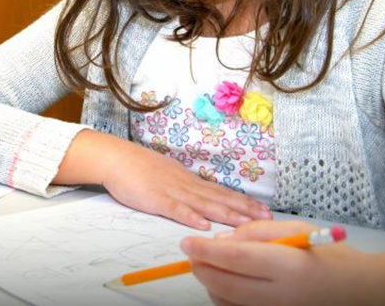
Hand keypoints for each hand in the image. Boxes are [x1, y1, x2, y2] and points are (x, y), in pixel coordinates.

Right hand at [55, 129, 270, 229]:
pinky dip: (191, 218)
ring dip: (227, 215)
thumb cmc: (139, 168)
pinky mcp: (156, 199)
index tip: (263, 210)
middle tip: (267, 219)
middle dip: (245, 210)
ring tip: (246, 225)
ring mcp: (172, 191)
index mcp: (189, 180)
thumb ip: (185, 187)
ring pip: (205, 205)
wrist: (116, 158)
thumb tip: (202, 198)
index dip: (243, 202)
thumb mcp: (168, 175)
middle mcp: (186, 185)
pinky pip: (176, 210)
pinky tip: (204, 226)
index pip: (222, 192)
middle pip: (220, 198)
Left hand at [180, 220, 384, 305]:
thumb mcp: (296, 231)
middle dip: (201, 268)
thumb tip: (221, 240)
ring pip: (226, 301)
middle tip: (192, 253)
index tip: (186, 242)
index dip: (205, 251)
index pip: (234, 259)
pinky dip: (225, 296)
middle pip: (224, 284)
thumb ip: (256, 232)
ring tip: (211, 264)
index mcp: (288, 265)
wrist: (362, 291)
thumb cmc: (329, 254)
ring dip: (210, 283)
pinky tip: (227, 281)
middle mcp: (281, 295)